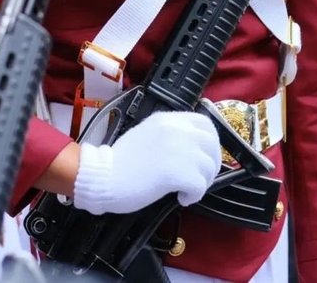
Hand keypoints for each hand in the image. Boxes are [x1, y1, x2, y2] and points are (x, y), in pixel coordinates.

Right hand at [73, 111, 220, 214]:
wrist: (103, 177)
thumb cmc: (122, 161)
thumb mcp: (148, 133)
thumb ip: (171, 134)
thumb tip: (193, 148)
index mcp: (168, 119)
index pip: (205, 123)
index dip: (211, 142)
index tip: (205, 157)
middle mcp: (176, 129)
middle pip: (212, 144)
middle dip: (211, 164)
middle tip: (200, 178)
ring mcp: (177, 149)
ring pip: (208, 166)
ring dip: (202, 182)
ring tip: (185, 190)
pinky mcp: (176, 172)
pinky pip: (200, 185)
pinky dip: (194, 195)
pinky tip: (181, 198)